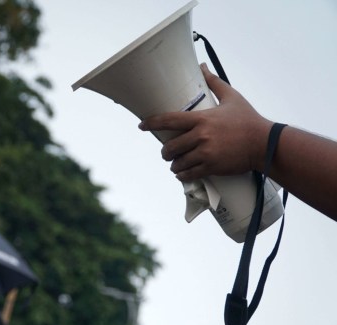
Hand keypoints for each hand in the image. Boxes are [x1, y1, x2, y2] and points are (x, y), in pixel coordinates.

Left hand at [139, 63, 272, 180]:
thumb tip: (203, 66)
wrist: (265, 143)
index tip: (142, 126)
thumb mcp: (232, 97)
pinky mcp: (212, 167)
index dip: (152, 123)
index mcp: (202, 119)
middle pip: (170, 147)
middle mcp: (201, 136)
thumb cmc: (248, 119)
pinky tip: (182, 173)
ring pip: (178, 163)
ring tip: (176, 164)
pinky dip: (182, 175)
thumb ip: (214, 83)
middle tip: (167, 152)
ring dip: (174, 165)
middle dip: (165, 152)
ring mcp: (206, 153)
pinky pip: (189, 174)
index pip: (169, 120)